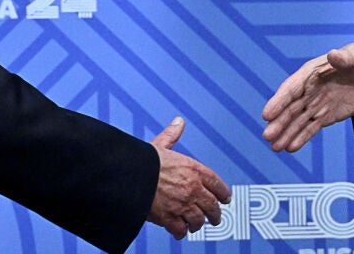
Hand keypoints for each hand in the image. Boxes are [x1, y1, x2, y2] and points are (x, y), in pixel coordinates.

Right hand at [147, 117, 231, 238]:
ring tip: (196, 226)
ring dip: (198, 224)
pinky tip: (180, 231)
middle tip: (216, 218)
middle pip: (211, 205)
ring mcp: (182, 204)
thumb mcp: (160, 145)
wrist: (128, 176)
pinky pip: (181, 229)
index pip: (216, 183)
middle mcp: (191, 188)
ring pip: (198, 220)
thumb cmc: (143, 161)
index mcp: (192, 169)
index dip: (223, 193)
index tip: (225, 199)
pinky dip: (181, 232)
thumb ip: (172, 135)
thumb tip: (178, 122)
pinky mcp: (169, 218)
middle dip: (215, 214)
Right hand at [262, 42, 353, 152]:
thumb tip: (333, 54)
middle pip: (290, 108)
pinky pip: (311, 128)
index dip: (278, 102)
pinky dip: (301, 138)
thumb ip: (344, 58)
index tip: (267, 115)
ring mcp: (316, 104)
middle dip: (279, 122)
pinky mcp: (325, 116)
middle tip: (266, 136)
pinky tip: (290, 148)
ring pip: (298, 121)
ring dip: (286, 134)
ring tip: (274, 147)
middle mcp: (308, 90)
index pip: (291, 89)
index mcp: (310, 74)